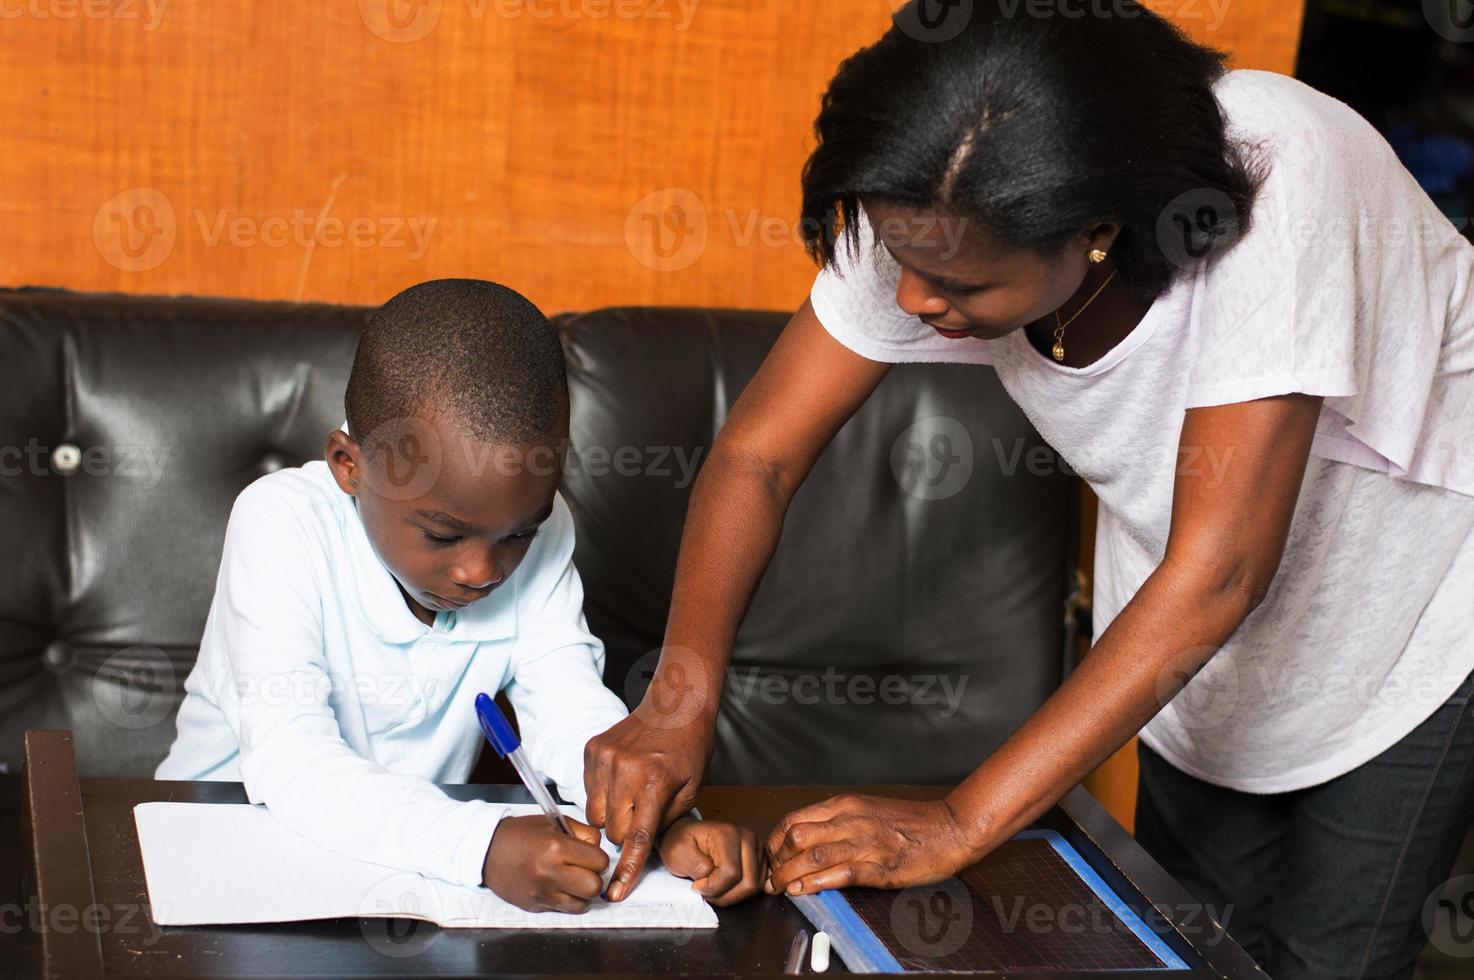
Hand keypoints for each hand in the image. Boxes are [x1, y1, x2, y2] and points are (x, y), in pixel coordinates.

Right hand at [482, 815, 609, 912]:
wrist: (488, 851)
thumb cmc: (521, 834)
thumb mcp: (553, 823)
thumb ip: (582, 833)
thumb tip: (600, 849)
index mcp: (555, 847)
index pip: (599, 861)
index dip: (598, 858)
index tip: (591, 855)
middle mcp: (549, 872)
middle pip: (594, 886)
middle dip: (594, 877)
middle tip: (585, 869)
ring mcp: (542, 892)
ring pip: (584, 903)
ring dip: (583, 892)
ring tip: (573, 879)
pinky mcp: (536, 905)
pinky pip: (566, 909)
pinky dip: (570, 901)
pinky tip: (562, 888)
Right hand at [584, 689, 715, 901]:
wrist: (675, 704)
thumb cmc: (689, 747)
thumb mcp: (690, 789)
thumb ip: (665, 822)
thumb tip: (642, 848)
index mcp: (655, 781)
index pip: (636, 837)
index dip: (626, 869)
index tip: (615, 892)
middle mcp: (625, 769)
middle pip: (611, 830)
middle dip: (625, 831)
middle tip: (643, 813)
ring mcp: (604, 757)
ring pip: (594, 814)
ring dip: (611, 814)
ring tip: (631, 794)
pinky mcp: (592, 749)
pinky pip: (587, 789)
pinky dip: (602, 792)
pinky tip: (621, 777)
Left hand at [659, 816, 764, 906]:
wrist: (688, 837)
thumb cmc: (682, 843)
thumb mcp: (677, 852)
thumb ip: (696, 865)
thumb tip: (712, 875)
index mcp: (728, 833)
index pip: (731, 873)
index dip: (713, 887)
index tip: (696, 885)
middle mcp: (748, 838)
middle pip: (748, 883)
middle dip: (724, 895)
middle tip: (705, 890)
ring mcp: (757, 848)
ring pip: (754, 888)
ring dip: (731, 895)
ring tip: (713, 887)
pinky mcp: (760, 859)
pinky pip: (758, 887)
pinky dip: (741, 893)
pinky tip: (726, 886)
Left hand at [764, 795, 977, 895]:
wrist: (948, 828)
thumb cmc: (908, 822)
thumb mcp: (866, 809)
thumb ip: (837, 821)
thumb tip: (806, 839)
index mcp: (844, 805)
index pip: (793, 820)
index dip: (775, 842)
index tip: (772, 858)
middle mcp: (850, 820)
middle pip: (796, 838)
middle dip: (777, 861)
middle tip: (774, 878)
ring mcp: (865, 843)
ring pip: (813, 856)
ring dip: (790, 875)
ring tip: (782, 888)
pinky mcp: (880, 866)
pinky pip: (841, 874)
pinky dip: (816, 883)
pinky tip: (804, 890)